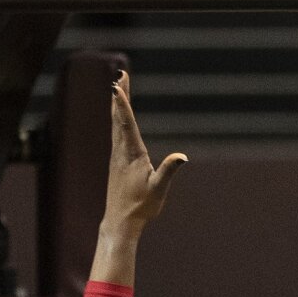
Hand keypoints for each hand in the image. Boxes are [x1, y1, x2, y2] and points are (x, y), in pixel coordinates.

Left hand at [101, 71, 185, 230]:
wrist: (120, 221)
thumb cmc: (141, 206)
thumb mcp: (159, 189)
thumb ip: (169, 171)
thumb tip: (182, 157)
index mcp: (132, 155)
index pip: (126, 124)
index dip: (122, 104)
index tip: (118, 85)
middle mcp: (121, 152)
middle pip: (118, 117)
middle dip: (120, 96)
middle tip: (121, 75)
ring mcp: (116, 156)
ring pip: (115, 124)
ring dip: (117, 105)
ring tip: (119, 88)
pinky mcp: (116, 161)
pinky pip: (115, 133)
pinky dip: (117, 119)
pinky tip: (117, 117)